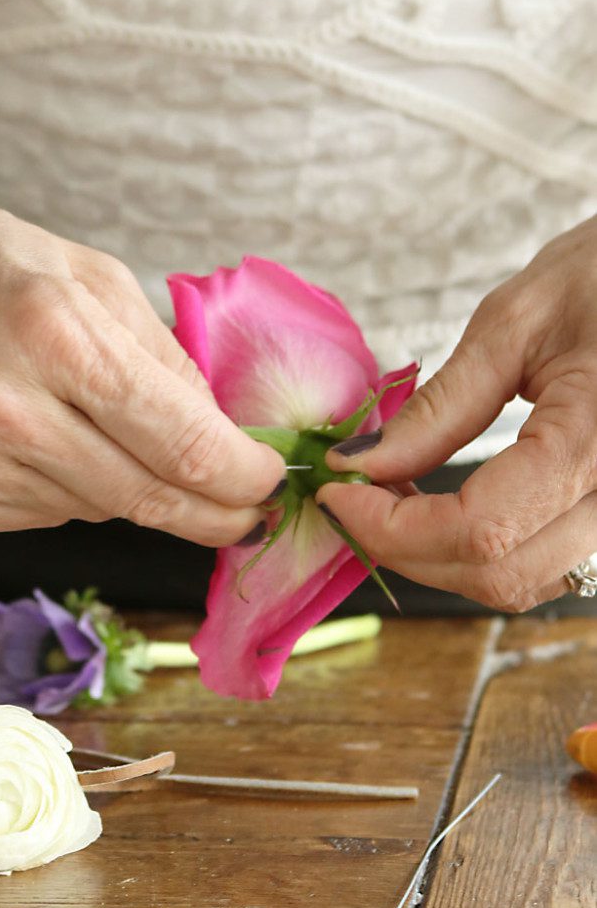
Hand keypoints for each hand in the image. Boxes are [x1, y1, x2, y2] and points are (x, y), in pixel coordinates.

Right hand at [0, 184, 283, 538]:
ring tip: (111, 431)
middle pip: (150, 499)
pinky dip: (76, 488)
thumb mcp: (95, 280)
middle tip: (249, 515)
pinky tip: (51, 440)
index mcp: (53, 335)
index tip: (272, 481)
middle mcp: (2, 409)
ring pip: (103, 511)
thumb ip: (168, 361)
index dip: (245, 476)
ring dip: (136, 487)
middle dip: (216, 514)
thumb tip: (228, 437)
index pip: (183, 443)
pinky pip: (49, 515)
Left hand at [318, 215, 596, 611]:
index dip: (391, 527)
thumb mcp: (513, 324)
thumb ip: (438, 409)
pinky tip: (446, 507)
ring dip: (443, 558)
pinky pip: (548, 564)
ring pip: (523, 583)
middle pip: (498, 572)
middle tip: (353, 496)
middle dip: (407, 548)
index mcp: (596, 441)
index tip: (336, 491)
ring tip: (393, 499)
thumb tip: (359, 465)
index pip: (479, 529)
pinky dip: (484, 551)